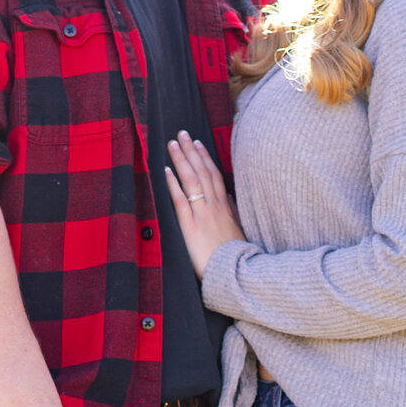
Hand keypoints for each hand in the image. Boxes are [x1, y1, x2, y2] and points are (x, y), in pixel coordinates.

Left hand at [166, 131, 243, 278]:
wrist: (236, 273)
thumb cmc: (236, 254)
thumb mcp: (239, 229)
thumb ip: (233, 212)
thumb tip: (229, 198)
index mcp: (226, 207)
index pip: (215, 176)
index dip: (205, 158)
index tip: (198, 143)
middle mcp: (214, 206)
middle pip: (202, 172)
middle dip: (191, 151)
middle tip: (182, 133)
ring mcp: (203, 215)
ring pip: (192, 181)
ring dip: (181, 160)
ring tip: (172, 144)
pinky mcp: (191, 227)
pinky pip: (181, 201)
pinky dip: (173, 184)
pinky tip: (166, 170)